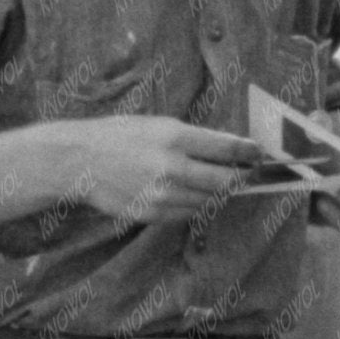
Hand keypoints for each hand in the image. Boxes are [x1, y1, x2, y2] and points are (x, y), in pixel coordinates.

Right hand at [68, 114, 283, 224]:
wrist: (80, 161)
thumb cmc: (120, 136)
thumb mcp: (158, 124)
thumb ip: (195, 138)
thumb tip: (231, 150)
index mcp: (175, 137)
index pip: (227, 148)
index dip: (249, 152)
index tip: (259, 154)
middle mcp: (172, 167)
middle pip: (225, 181)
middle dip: (240, 178)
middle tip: (247, 174)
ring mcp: (163, 194)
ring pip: (209, 200)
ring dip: (217, 193)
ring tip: (214, 182)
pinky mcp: (153, 214)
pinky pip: (188, 214)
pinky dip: (195, 204)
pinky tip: (188, 193)